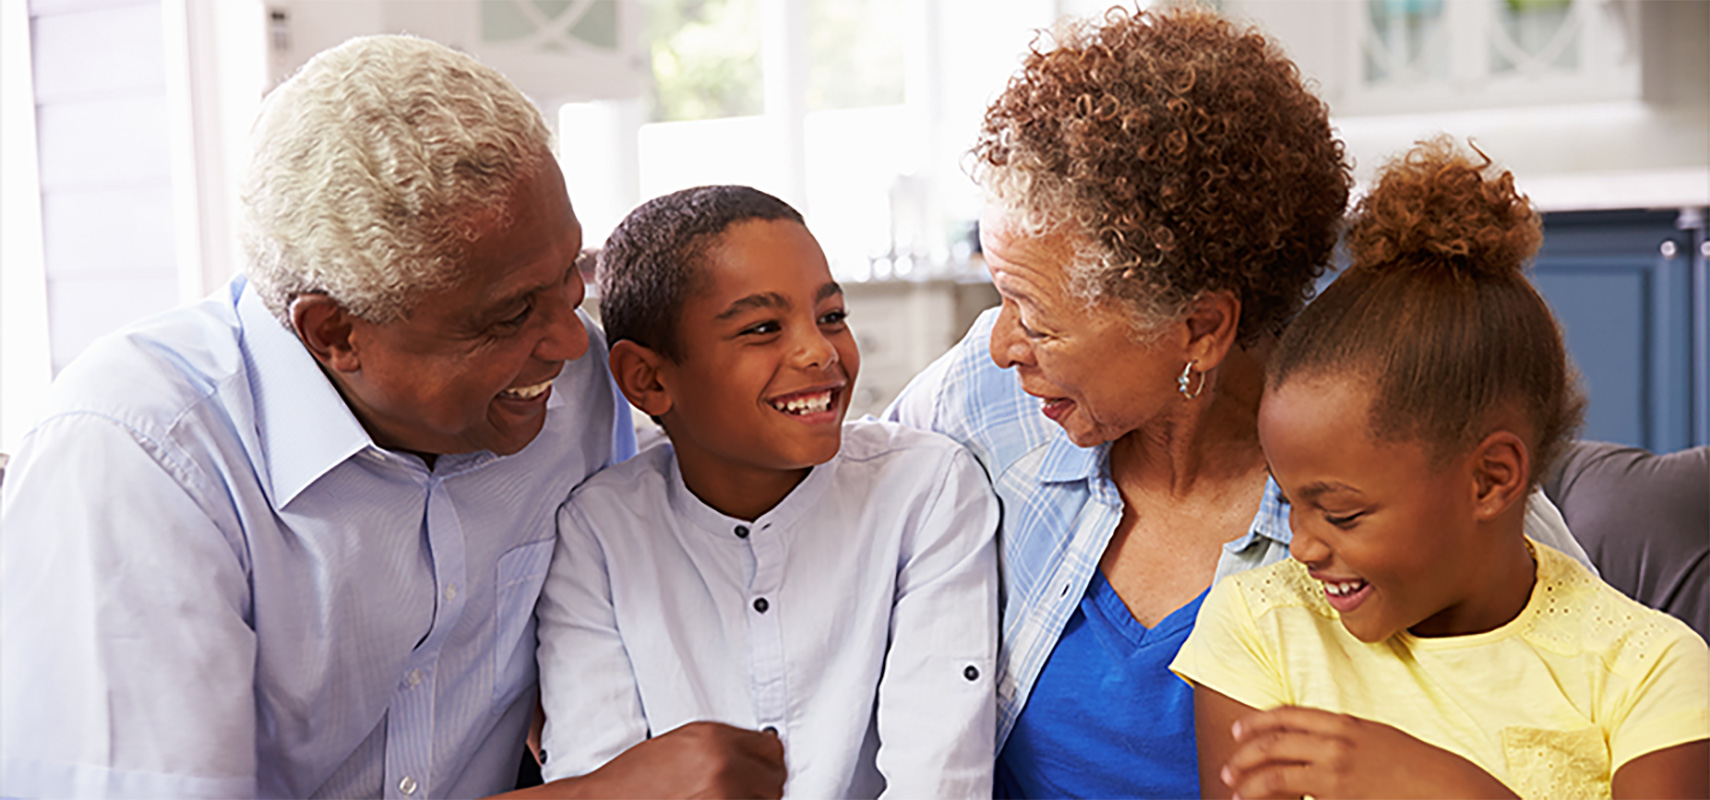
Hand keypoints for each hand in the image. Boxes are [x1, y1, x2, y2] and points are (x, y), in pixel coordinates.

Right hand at [561, 721, 785, 798]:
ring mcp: (723, 797)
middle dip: (761, 786)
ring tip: (721, 799)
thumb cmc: (633, 781)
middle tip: (741, 792)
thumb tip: (756, 756)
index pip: (772, 749)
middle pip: (775, 778)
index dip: (766, 762)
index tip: (760, 770)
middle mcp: (722, 766)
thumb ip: (721, 746)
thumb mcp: (680, 745)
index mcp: (713, 739)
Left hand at [1220, 706, 1515, 799]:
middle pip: (1273, 743)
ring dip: (1250, 783)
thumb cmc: (1417, 767)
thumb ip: (1345, 737)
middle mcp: (1336, 743)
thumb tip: (1315, 744)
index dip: (1257, 722)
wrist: (1449, 787)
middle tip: (1228, 767)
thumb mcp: (1378, 739)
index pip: (1287, 715)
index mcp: (1345, 723)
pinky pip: (1296, 797)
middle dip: (1244, 754)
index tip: (1238, 730)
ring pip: (1276, 774)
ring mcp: (1337, 772)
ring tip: (1237, 791)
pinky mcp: (1340, 796)